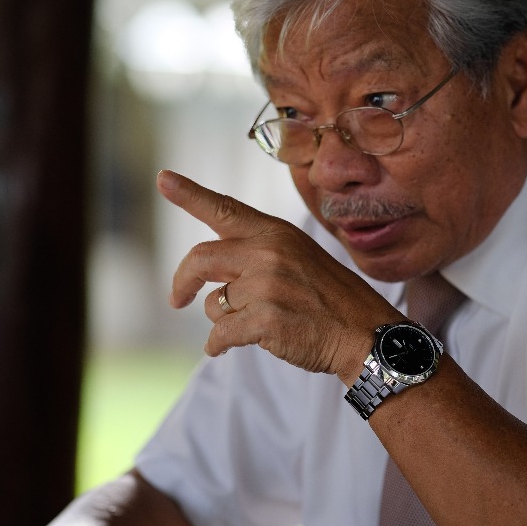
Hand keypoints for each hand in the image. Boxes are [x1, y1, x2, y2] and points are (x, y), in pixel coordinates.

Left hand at [157, 170, 401, 382]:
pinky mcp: (264, 319)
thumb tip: (213, 268)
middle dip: (182, 281)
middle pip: (201, 259)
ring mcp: (266, 286)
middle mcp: (267, 253)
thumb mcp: (300, 257)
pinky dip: (218, 344)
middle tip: (177, 299)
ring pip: (213, 304)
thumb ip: (258, 252)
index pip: (224, 208)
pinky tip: (226, 347)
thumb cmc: (330, 299)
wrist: (363, 333)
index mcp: (275, 233)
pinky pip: (220, 333)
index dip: (189, 194)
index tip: (163, 178)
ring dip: (222, 320)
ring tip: (252, 324)